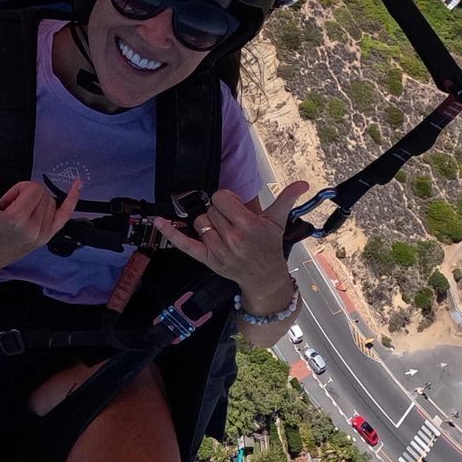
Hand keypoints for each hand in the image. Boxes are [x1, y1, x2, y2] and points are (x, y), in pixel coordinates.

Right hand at [0, 177, 82, 275]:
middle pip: (43, 193)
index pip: (32, 189)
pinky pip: (64, 216)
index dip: (19, 188)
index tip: (7, 200)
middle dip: (27, 192)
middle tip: (11, 205)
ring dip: (38, 199)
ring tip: (20, 210)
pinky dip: (72, 200)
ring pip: (51, 201)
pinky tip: (77, 186)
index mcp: (17, 220)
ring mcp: (42, 234)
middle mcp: (33, 228)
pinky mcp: (46, 238)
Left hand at [156, 181, 309, 316]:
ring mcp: (218, 249)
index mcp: (248, 225)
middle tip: (232, 223)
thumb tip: (303, 182)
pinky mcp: (207, 259)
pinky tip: (157, 221)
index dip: (227, 200)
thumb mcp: (278, 221)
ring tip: (222, 231)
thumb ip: (287, 198)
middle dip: (220, 212)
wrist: (265, 278)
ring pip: (200, 222)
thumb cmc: (269, 246)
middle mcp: (232, 237)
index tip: (236, 208)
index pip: (222, 198)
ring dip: (208, 224)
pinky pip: (184, 244)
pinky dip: (170, 232)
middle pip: (211, 210)